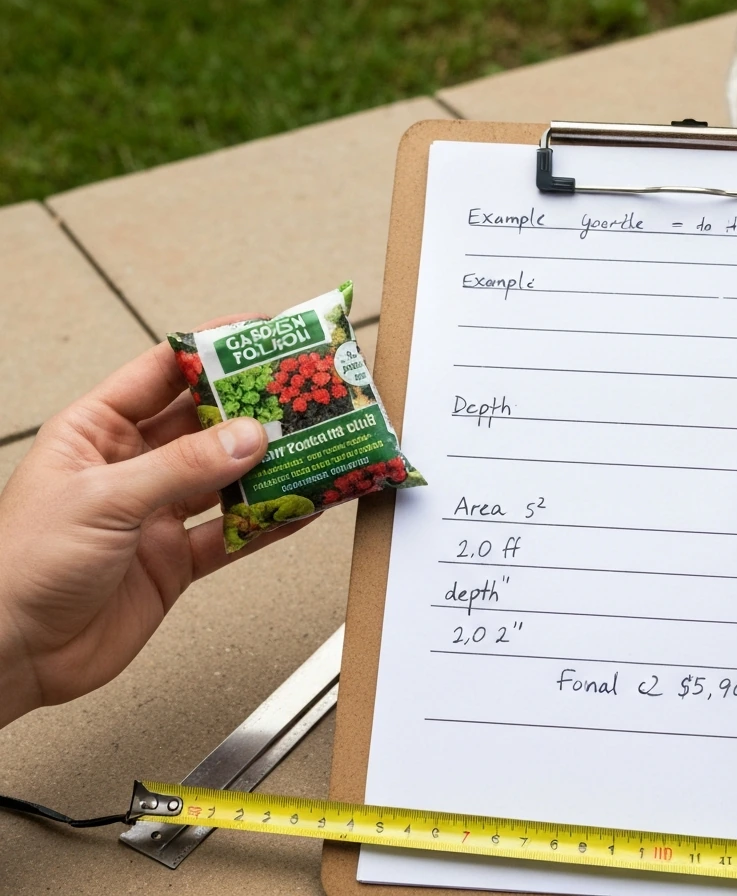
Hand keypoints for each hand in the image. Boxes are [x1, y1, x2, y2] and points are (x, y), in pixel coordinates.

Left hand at [0, 328, 308, 726]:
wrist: (11, 652)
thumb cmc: (22, 565)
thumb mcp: (105, 499)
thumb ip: (183, 468)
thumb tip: (247, 436)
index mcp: (96, 431)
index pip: (163, 373)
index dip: (212, 350)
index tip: (261, 335)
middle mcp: (130, 466)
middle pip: (205, 425)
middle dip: (253, 409)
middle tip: (302, 394)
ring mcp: (155, 514)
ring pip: (227, 479)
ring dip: (269, 467)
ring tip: (314, 447)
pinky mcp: (175, 560)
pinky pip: (233, 533)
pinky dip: (270, 522)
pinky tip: (301, 506)